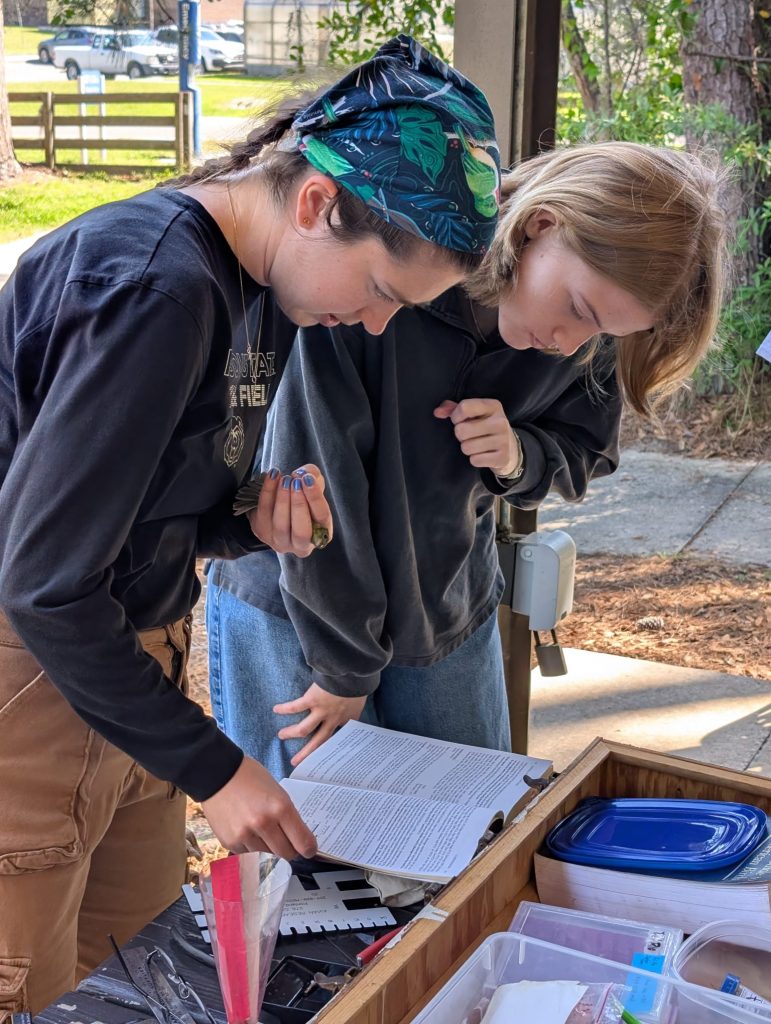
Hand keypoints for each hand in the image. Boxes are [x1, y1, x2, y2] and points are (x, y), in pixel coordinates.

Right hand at [201, 755, 317, 860]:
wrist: (217, 773)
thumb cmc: (250, 778)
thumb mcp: (277, 791)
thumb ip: (287, 815)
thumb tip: (298, 839)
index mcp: (280, 807)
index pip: (303, 842)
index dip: (309, 848)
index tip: (308, 849)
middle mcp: (263, 823)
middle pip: (286, 854)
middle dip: (290, 850)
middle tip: (288, 842)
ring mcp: (245, 835)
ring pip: (267, 855)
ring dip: (269, 848)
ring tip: (262, 830)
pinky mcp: (230, 842)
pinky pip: (249, 854)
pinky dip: (252, 847)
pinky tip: (247, 830)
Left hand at [248, 463, 332, 556]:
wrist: (278, 504)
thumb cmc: (301, 497)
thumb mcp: (312, 485)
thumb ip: (314, 476)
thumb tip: (306, 474)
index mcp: (321, 533)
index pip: (322, 519)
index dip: (315, 499)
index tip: (308, 480)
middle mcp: (301, 544)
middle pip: (302, 531)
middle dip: (299, 504)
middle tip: (296, 482)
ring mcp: (280, 542)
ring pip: (281, 525)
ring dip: (283, 499)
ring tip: (285, 479)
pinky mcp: (263, 532)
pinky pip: (264, 513)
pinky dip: (268, 492)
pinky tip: (272, 476)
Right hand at [275, 682, 366, 767]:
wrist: (354, 672)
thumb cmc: (360, 682)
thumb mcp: (362, 698)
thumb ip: (356, 704)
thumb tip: (355, 702)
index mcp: (347, 719)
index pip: (339, 737)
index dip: (331, 746)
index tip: (325, 755)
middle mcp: (333, 719)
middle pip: (319, 742)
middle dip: (306, 753)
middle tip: (296, 762)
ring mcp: (321, 711)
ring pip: (303, 729)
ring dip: (291, 733)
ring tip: (281, 735)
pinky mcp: (312, 700)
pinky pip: (295, 707)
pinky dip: (284, 708)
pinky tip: (276, 709)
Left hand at [434, 398, 520, 476]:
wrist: (511, 448)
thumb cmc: (485, 427)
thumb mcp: (474, 413)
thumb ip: (453, 409)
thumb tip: (437, 412)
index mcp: (493, 406)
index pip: (464, 407)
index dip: (455, 417)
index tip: (459, 420)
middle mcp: (500, 421)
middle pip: (461, 430)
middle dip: (461, 435)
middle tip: (470, 436)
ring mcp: (503, 440)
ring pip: (466, 447)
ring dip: (467, 448)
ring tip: (477, 445)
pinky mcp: (503, 457)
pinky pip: (475, 460)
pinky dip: (475, 460)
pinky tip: (484, 454)